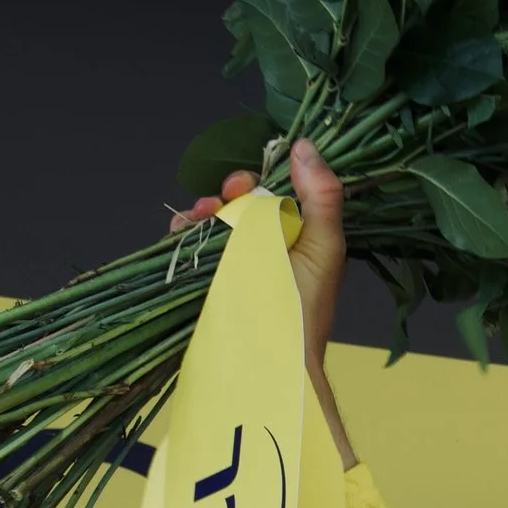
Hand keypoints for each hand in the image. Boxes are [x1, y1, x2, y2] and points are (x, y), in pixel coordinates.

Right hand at [172, 137, 353, 464]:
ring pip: (210, 223)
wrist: (276, 362)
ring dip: (201, 211)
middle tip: (225, 198)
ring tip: (199, 216)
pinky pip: (187, 249)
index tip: (247, 182)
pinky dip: (182, 233)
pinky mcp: (206, 283)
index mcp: (292, 236)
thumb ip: (320, 196)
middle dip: (227, 193)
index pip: (270, 194)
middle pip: (237, 204)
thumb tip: (305, 145)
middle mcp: (262, 248)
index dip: (256, 181)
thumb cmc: (305, 309)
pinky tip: (182, 230)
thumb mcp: (324, 246)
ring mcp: (232, 266)